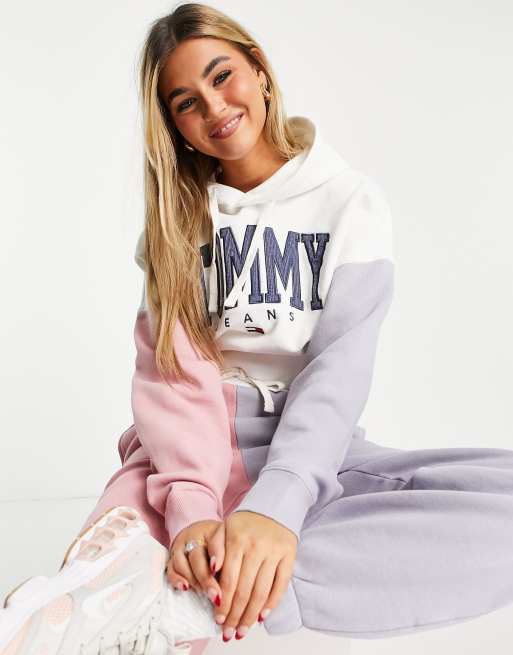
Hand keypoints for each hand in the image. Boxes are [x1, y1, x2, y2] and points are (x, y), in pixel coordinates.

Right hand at [166, 519, 225, 605]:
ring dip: (192, 580)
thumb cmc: (221, 545)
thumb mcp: (229, 546)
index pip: (214, 543)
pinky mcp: (172, 558)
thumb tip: (234, 581)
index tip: (217, 570)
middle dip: (205, 577)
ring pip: (181, 563)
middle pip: (196, 556)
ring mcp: (181, 547)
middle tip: (215, 595)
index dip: (216, 556)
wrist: (204, 537)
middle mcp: (194, 538)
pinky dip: (176, 579)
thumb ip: (230, 559)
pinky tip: (185, 588)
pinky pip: (170, 569)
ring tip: (203, 592)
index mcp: (211, 532)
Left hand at [215, 510, 296, 640]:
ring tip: (243, 630)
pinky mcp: (288, 555)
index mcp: (236, 540)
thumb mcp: (225, 528)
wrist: (274, 505)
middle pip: (244, 590)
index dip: (223, 604)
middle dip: (235, 615)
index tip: (217, 620)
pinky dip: (272, 603)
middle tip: (228, 633)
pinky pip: (280, 584)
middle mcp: (255, 546)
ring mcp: (273, 551)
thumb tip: (212, 572)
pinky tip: (262, 616)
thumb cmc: (246, 522)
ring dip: (251, 615)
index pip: (228, 580)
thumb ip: (216, 548)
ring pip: (261, 591)